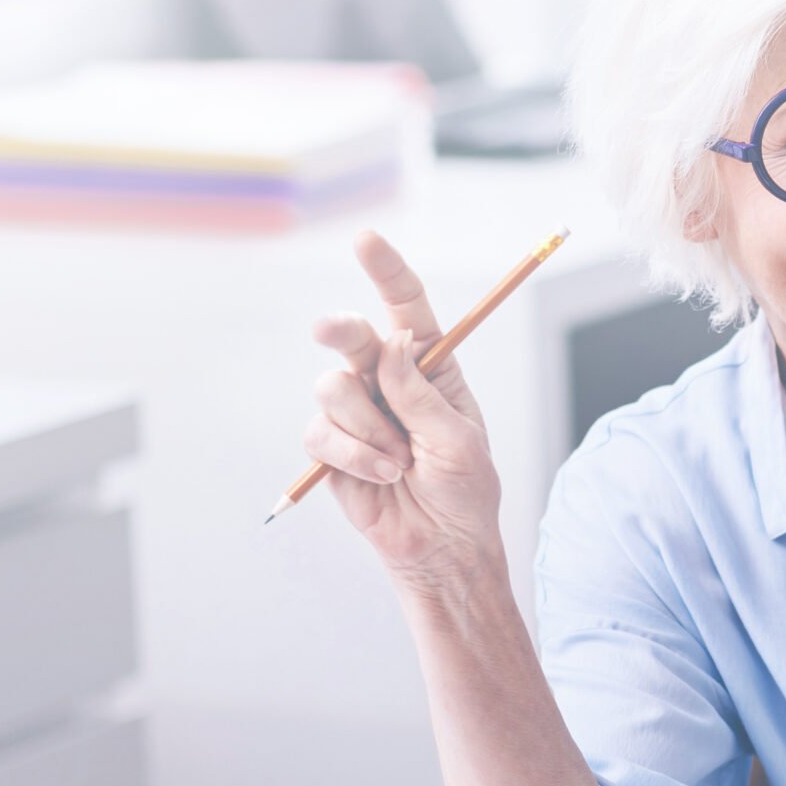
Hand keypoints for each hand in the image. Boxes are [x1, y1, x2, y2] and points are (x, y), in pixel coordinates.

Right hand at [303, 231, 502, 587]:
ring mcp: (356, 411)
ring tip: (401, 462)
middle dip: (341, 329)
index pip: (407, 308)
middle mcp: (388, 381)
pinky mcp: (331, 445)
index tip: (366, 240)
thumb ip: (420, 392)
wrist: (441, 545)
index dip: (386, 271)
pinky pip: (321, 432)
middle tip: (332, 331)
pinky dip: (354, 455)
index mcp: (431, 368)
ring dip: (368, 428)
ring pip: (332, 389)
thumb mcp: (456, 438)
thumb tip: (396, 341)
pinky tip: (382, 475)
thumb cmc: (464, 490)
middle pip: (352, 336)